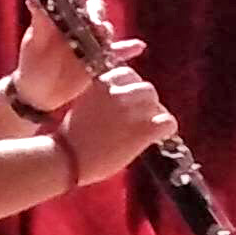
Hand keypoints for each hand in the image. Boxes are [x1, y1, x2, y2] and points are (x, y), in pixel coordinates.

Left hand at [14, 10, 139, 117]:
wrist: (39, 94)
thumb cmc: (32, 64)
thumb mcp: (34, 43)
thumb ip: (39, 22)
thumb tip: (33, 0)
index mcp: (62, 14)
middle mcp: (79, 23)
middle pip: (94, 8)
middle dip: (96, 11)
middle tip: (93, 21)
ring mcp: (91, 40)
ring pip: (106, 28)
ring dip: (107, 29)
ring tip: (104, 36)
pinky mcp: (100, 58)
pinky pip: (117, 52)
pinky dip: (128, 49)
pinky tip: (137, 47)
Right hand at [56, 66, 175, 185]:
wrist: (67, 159)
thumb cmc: (71, 138)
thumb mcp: (83, 103)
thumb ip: (103, 95)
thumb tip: (120, 98)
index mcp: (102, 82)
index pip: (129, 75)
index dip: (133, 89)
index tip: (130, 103)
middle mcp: (119, 92)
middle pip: (147, 89)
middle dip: (146, 104)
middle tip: (141, 119)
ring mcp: (132, 111)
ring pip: (158, 105)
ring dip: (156, 116)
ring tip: (149, 130)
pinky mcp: (142, 131)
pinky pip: (168, 123)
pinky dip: (167, 129)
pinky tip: (158, 138)